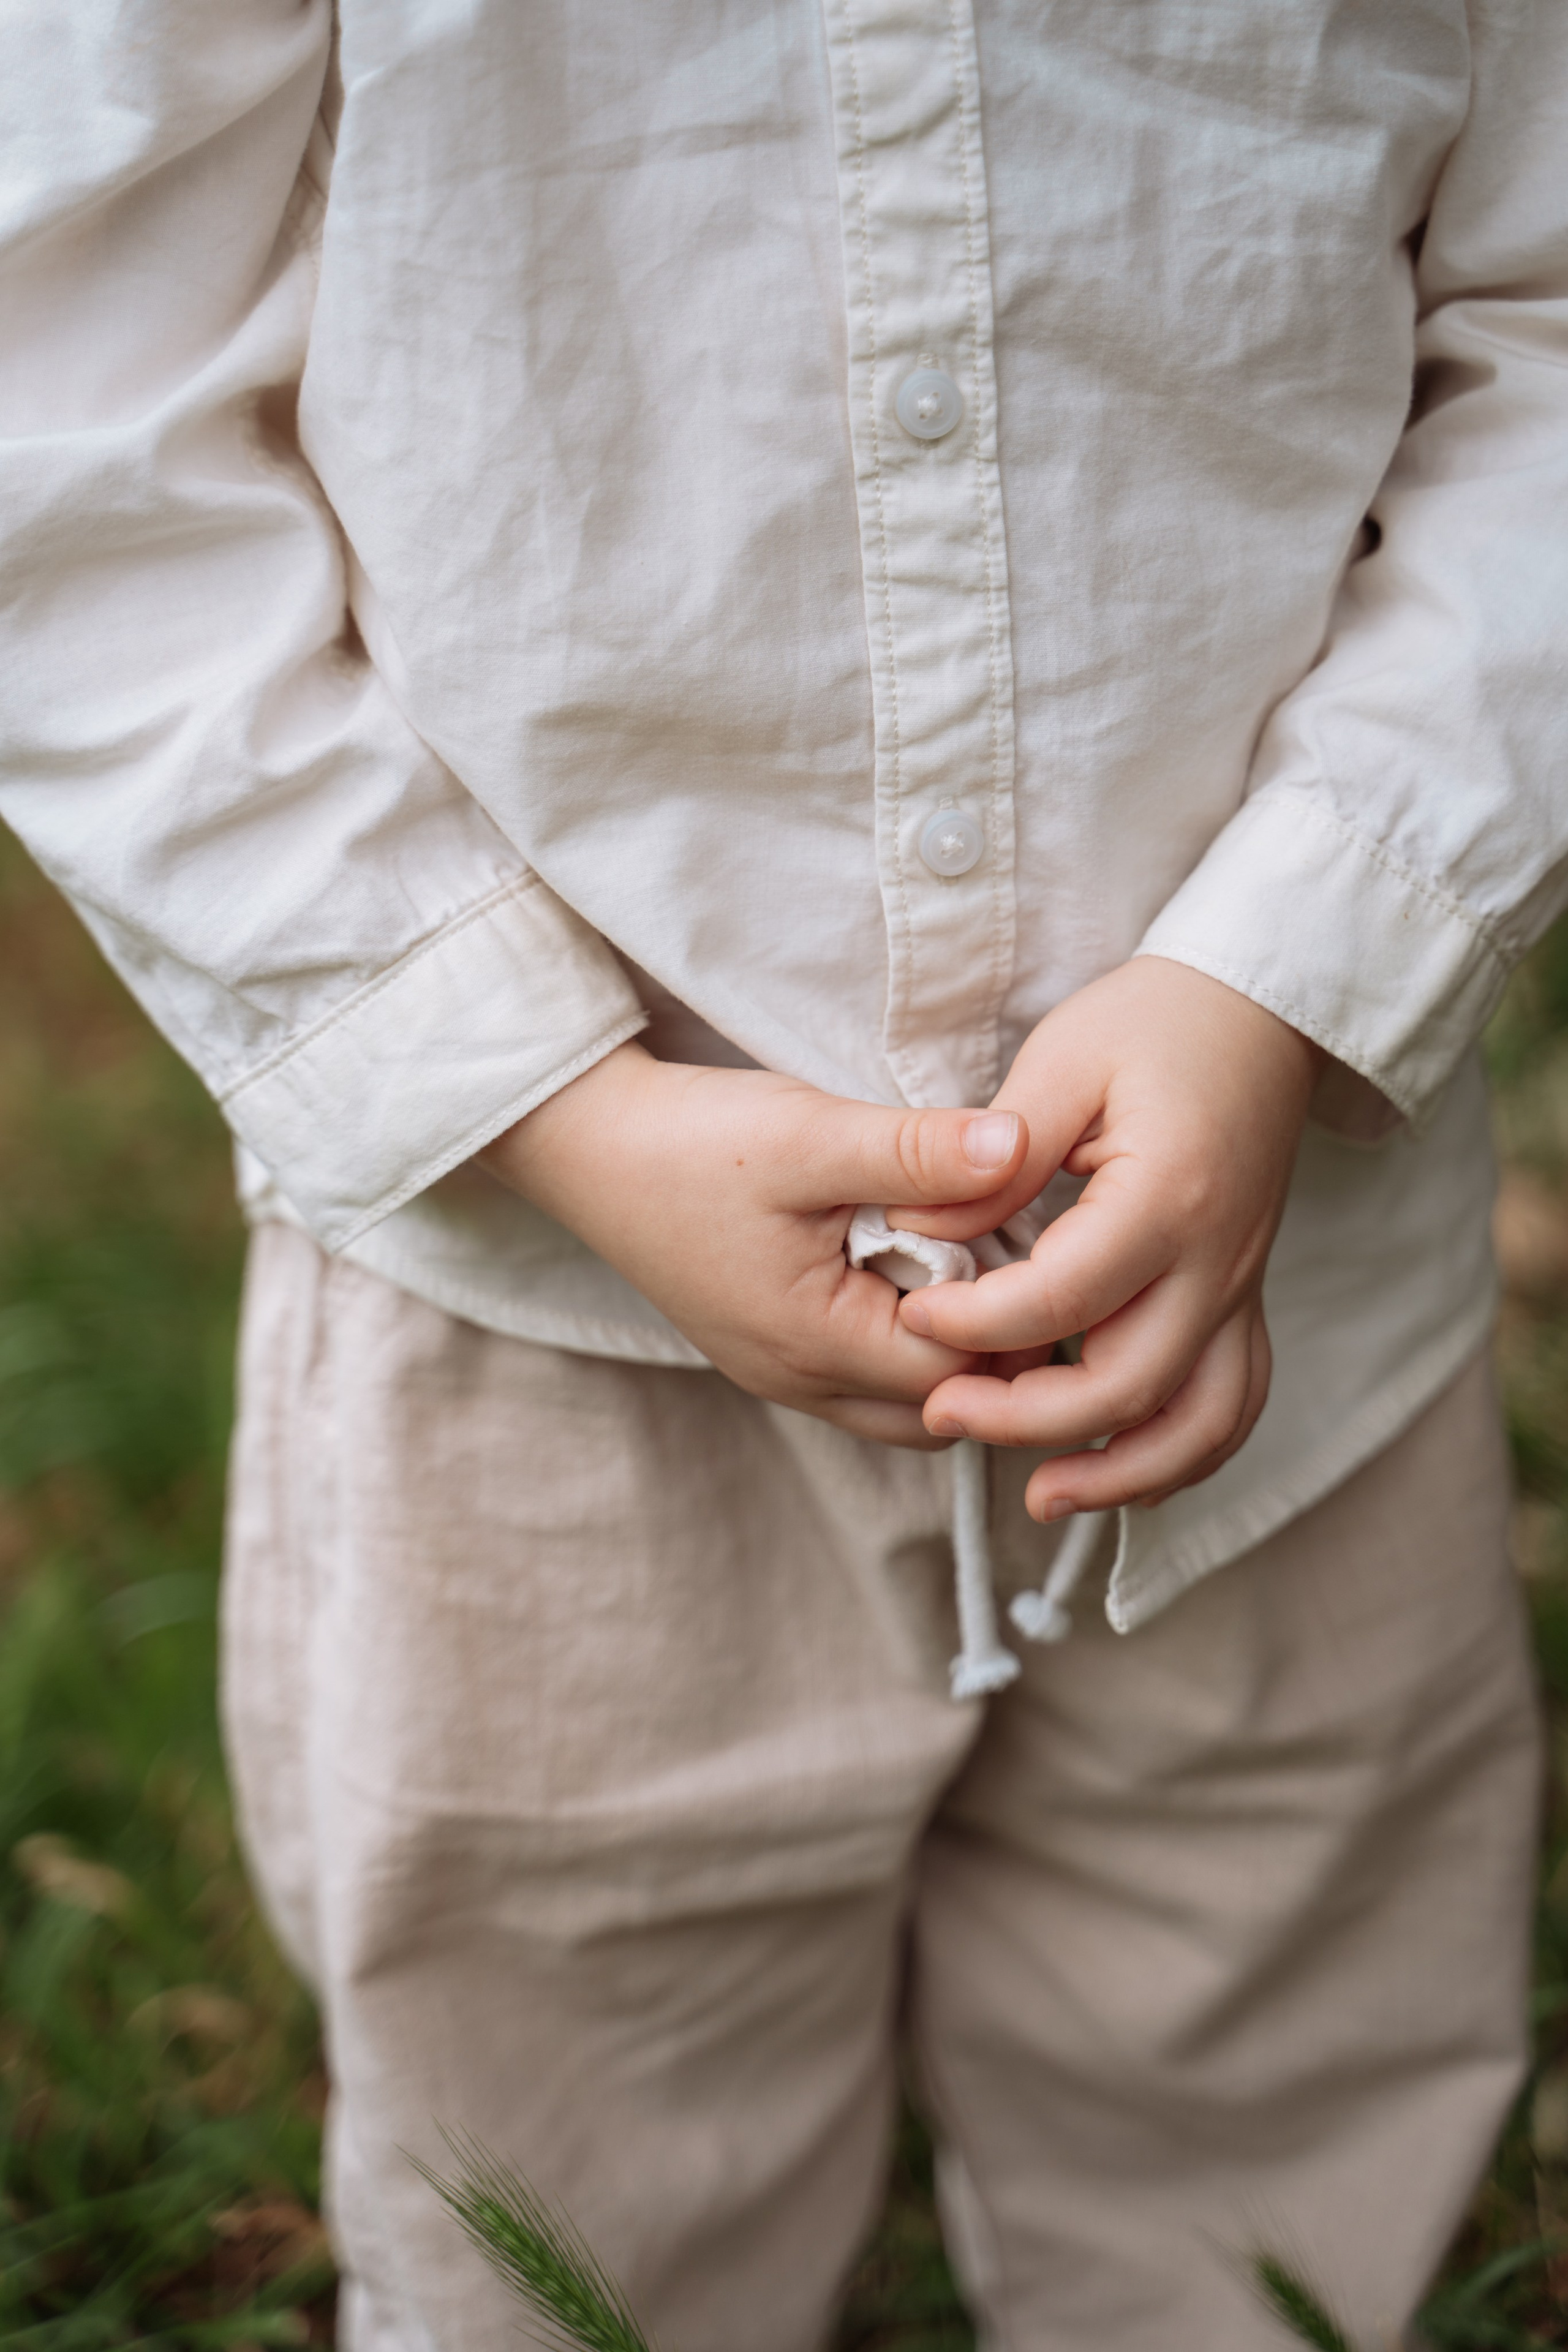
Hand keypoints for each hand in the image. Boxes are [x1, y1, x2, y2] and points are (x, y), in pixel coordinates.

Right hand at [480, 1043, 1028, 1446]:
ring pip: (904, 1400)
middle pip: (944, 1404)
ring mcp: (781, 1374)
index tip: (1012, 1229)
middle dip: (988, 1341)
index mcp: (817, 1344)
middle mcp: (800, 1382)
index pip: (964, 1369)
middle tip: (994, 1247)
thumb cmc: (693, 1141)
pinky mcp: (770, 1348)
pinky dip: (899, 1331)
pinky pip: (863, 1375)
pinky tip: (900, 1257)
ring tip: (947, 1249)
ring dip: (944, 1340)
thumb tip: (1019, 1146)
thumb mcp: (812, 1133)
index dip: (1008, 1305)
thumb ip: (918, 1151)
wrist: (587, 1142)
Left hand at [893, 959, 1323, 1510]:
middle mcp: (1217, 1260)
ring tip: (1039, 1497)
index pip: (1062, 1298)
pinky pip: (1232, 1401)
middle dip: (1027, 1419)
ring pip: (1200, 1421)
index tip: (912, 1313)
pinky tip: (1119, 1476)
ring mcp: (1242, 1287)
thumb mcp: (1060, 1062)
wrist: (1260, 1008)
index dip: (977, 1323)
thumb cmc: (1153, 1022)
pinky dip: (1181, 1453)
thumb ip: (992, 1158)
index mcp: (1167, 1197)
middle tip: (940, 1414)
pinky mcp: (1244, 1297)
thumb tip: (919, 1237)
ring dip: (1121, 1473)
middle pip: (1129, 1383)